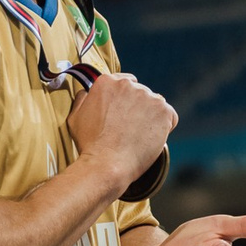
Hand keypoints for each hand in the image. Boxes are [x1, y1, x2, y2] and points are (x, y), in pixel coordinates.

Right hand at [68, 73, 173, 187]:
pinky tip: (152, 138)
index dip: (125, 99)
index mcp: (107, 81)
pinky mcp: (164, 111)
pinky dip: (164, 126)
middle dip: (137, 108)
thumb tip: (86, 92)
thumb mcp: (75, 117)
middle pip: (140, 93)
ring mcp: (148, 96)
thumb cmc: (89, 144)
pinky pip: (169, 116)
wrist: (107, 163)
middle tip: (129, 129)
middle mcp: (129, 85)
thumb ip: (82, 99)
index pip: (125, 82)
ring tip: (139, 136)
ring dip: (150, 117)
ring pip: (155, 104)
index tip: (124, 113)